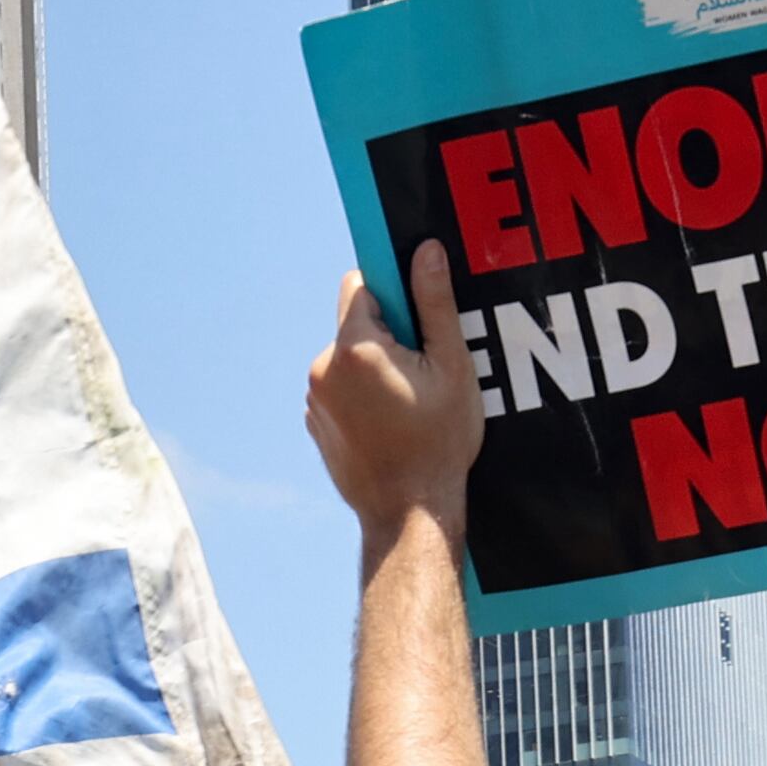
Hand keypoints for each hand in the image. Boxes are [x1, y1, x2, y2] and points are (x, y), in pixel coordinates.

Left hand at [304, 241, 485, 543]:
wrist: (408, 514)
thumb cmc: (438, 443)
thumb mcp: (451, 368)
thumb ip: (435, 304)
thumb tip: (426, 251)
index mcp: (355, 348)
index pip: (362, 284)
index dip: (392, 291)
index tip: (414, 313)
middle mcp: (323, 368)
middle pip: (356, 323)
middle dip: (389, 334)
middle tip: (423, 370)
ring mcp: (314, 398)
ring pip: (348, 358)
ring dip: (374, 366)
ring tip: (408, 404)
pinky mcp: (316, 422)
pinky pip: (339, 389)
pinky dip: (361, 395)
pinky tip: (390, 423)